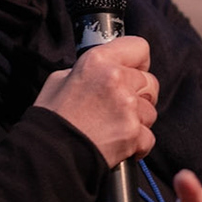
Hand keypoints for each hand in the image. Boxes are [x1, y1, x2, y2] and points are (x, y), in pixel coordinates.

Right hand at [34, 37, 158, 166]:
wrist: (49, 154)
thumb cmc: (52, 119)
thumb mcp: (60, 80)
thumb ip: (87, 71)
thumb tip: (101, 72)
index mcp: (98, 61)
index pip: (139, 47)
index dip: (137, 62)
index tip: (132, 72)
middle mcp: (117, 79)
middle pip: (150, 82)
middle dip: (139, 95)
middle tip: (120, 107)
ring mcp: (127, 107)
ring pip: (151, 111)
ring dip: (138, 120)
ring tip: (113, 127)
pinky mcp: (133, 133)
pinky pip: (148, 136)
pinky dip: (137, 143)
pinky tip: (118, 143)